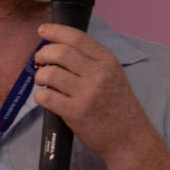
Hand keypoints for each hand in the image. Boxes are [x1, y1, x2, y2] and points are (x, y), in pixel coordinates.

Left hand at [32, 24, 154, 167]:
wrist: (129, 139)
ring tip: (43, 82)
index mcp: (108, 62)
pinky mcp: (76, 113)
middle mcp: (98, 75)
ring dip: (40, 76)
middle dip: (43, 53)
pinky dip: (40, 96)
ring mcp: (87, 94)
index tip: (43, 30)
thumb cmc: (119, 108)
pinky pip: (47, 97)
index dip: (55, 31)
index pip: (77, 38)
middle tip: (39, 60)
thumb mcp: (114, 76)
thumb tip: (60, 48)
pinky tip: (45, 98)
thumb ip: (92, 61)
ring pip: (50, 74)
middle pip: (60, 53)